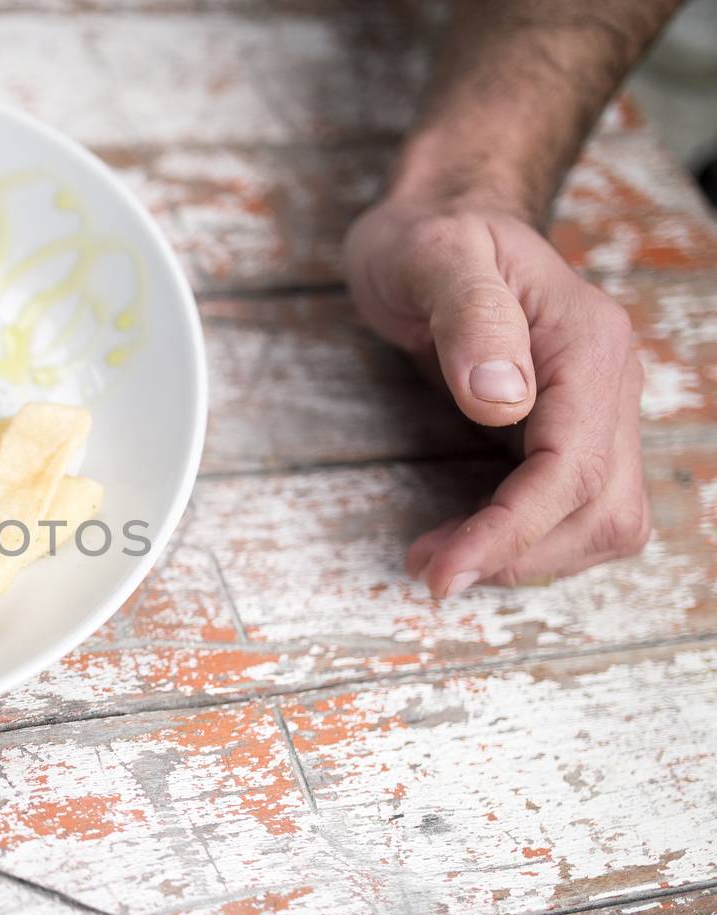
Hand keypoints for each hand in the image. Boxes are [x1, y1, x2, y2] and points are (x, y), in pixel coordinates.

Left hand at [342, 200, 649, 596]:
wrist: (440, 223)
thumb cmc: (428, 237)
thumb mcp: (432, 255)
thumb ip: (470, 316)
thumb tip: (501, 399)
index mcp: (586, 342)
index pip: (573, 467)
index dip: (514, 531)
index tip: (446, 571)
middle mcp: (608, 382)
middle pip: (604, 510)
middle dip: (520, 555)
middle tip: (430, 570)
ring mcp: (596, 410)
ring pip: (601, 521)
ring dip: (526, 558)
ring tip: (438, 559)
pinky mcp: (569, 432)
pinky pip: (573, 510)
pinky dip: (525, 542)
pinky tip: (465, 540)